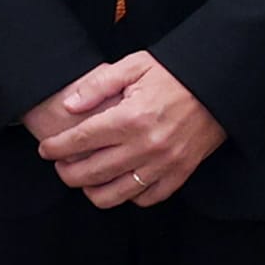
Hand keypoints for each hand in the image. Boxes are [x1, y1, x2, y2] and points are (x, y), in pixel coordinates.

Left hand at [33, 54, 226, 205]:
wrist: (218, 85)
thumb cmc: (174, 74)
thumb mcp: (135, 66)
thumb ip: (98, 85)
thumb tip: (70, 106)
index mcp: (131, 117)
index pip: (81, 141)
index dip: (56, 148)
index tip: (45, 149)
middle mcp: (146, 145)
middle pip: (92, 172)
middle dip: (66, 173)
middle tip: (60, 166)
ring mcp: (164, 164)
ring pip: (116, 194)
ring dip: (92, 191)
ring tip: (85, 181)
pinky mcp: (180, 173)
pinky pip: (147, 198)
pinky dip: (128, 196)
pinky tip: (119, 184)